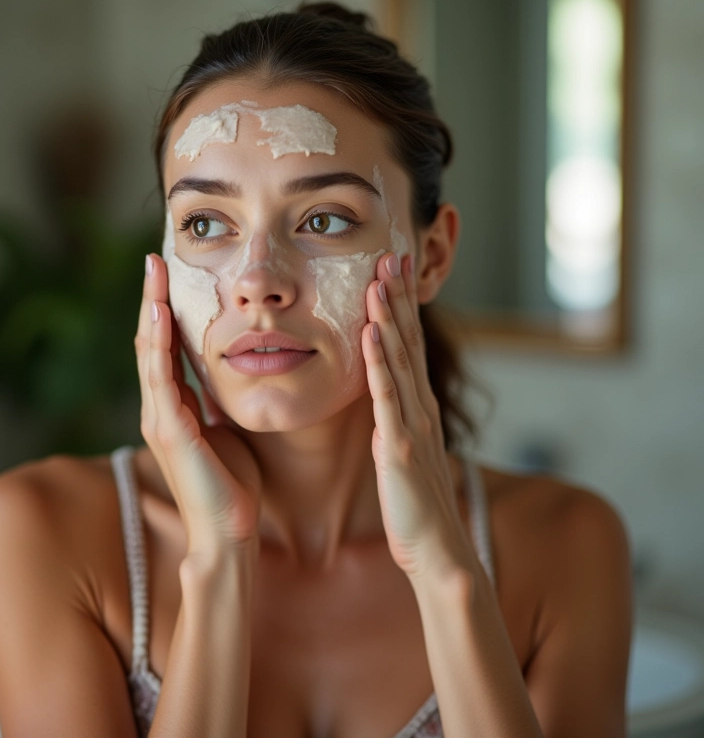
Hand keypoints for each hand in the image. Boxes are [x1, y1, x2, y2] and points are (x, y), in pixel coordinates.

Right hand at [136, 254, 261, 557]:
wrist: (230, 531)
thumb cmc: (232, 484)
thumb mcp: (225, 430)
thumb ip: (216, 404)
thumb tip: (226, 377)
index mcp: (175, 408)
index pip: (166, 348)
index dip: (166, 311)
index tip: (173, 276)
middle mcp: (161, 408)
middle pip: (150, 342)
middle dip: (153, 299)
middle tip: (157, 260)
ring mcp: (160, 418)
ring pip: (149, 353)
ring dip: (150, 310)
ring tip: (154, 272)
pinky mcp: (170, 430)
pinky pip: (161, 378)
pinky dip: (158, 343)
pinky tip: (159, 313)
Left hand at [362, 252, 474, 579]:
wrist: (437, 552)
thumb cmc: (417, 508)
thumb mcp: (405, 456)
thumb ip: (396, 424)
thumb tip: (384, 401)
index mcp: (418, 409)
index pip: (410, 349)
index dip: (402, 309)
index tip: (392, 273)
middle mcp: (419, 409)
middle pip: (410, 343)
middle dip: (399, 298)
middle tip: (392, 255)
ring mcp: (411, 425)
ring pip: (400, 361)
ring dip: (389, 318)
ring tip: (378, 279)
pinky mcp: (397, 447)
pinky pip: (387, 398)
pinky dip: (379, 363)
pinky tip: (371, 333)